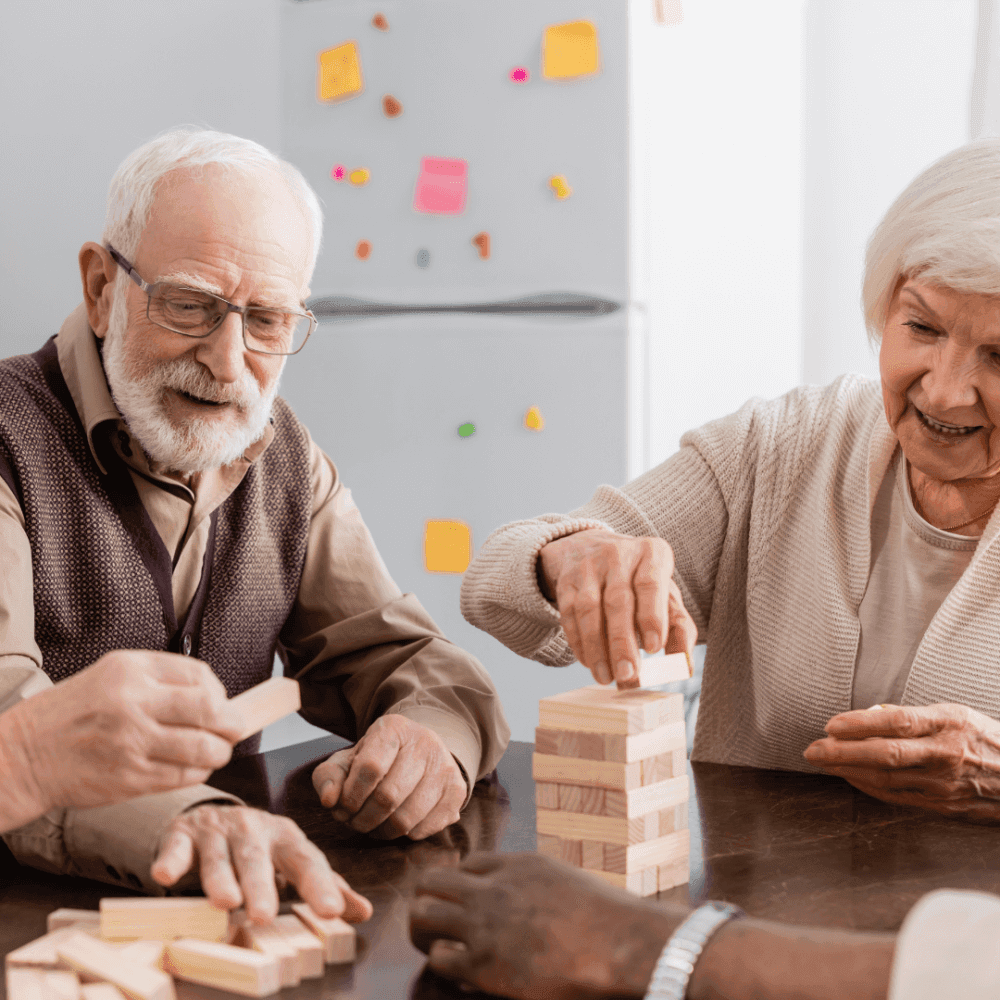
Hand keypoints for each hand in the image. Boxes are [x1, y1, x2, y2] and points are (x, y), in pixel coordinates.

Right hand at [7, 651, 244, 816]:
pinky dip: (198, 772)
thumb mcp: (112, 675)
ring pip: (202, 748)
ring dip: (220, 752)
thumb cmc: (72, 714)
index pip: (200, 676)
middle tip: (236, 728)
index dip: (220, 692)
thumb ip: (161, 680)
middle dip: (232, 723)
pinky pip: (183, 775)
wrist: (22, 756)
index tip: (223, 702)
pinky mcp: (130, 778)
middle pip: (209, 710)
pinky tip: (194, 767)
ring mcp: (132, 743)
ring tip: (219, 751)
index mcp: (130, 671)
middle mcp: (132, 703)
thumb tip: (215, 696)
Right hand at [151, 804, 373, 924]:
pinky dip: (171, 859)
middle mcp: (254, 830)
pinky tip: (165, 875)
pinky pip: (177, 847)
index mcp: (286, 838)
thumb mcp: (294, 862)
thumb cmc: (263, 849)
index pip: (306, 861)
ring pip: (219, 856)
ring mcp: (218, 830)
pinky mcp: (183, 834)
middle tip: (264, 915)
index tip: (331, 911)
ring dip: (220, 878)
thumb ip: (326, 886)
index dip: (319, 884)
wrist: (214, 816)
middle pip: (258, 859)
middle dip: (262, 886)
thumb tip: (363, 912)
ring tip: (225, 902)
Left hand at [311, 715, 466, 839]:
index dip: (351, 796)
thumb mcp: (348, 760)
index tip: (341, 806)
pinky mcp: (457, 790)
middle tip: (353, 822)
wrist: (420, 751)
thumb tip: (329, 800)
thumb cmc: (378, 758)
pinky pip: (426, 828)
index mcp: (394, 728)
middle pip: (388, 796)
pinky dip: (405, 835)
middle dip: (363, 819)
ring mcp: (445, 766)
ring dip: (381, 831)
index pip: (370, 768)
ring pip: (407, 818)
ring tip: (371, 826)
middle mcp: (425, 742)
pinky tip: (394, 824)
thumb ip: (328, 777)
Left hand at [409, 853, 676, 999]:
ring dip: (425, 931)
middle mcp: (492, 888)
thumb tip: (522, 895)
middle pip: (430, 881)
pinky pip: (439, 957)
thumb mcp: (564, 880)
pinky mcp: (483, 963)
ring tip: (438, 946)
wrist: (618, 944)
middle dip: (429, 901)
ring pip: (421, 915)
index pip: (466, 864)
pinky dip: (445, 963)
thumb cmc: (605, 918)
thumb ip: (533, 882)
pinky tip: (463, 972)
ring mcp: (484, 924)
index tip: (470, 904)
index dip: (464, 885)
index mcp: (516, 865)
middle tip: (438, 924)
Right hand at [537, 528, 697, 685]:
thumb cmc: (639, 581)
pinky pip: (569, 614)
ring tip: (606, 677)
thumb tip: (684, 665)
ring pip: (589, 609)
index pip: (651, 584)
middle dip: (622, 642)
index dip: (652, 616)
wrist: (592, 550)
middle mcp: (618, 554)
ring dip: (597, 648)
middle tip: (628, 674)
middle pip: (618, 601)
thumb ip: (679, 626)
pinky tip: (589, 662)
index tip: (654, 649)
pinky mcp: (566, 581)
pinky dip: (578, 642)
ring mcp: (589, 566)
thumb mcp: (665, 594)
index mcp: (652, 553)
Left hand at [803, 702, 999, 821]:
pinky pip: (895, 797)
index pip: (896, 722)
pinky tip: (848, 777)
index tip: (830, 725)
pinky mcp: (941, 805)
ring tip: (822, 761)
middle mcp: (944, 755)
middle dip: (842, 752)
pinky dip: (867, 787)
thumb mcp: (955, 715)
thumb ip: (914, 716)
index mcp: (948, 724)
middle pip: (885, 754)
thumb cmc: (982, 738)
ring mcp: (943, 784)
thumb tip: (870, 716)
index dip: (859, 724)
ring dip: (847, 770)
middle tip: (812, 750)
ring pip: (886, 779)